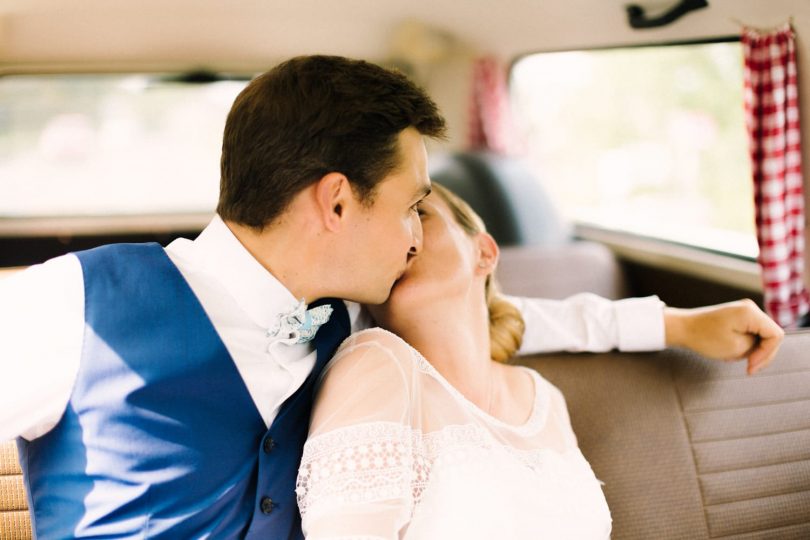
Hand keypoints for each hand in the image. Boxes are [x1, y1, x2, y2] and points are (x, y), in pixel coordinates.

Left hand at [664, 299, 783, 374]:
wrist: (682, 329)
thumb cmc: (704, 338)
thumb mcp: (737, 347)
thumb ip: (758, 345)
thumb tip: (764, 342)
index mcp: (751, 312)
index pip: (776, 336)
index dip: (767, 354)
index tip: (751, 366)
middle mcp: (749, 308)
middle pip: (770, 336)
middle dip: (760, 354)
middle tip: (747, 369)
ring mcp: (743, 312)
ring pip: (760, 337)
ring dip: (750, 351)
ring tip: (730, 356)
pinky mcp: (737, 317)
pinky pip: (750, 335)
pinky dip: (743, 346)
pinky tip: (728, 351)